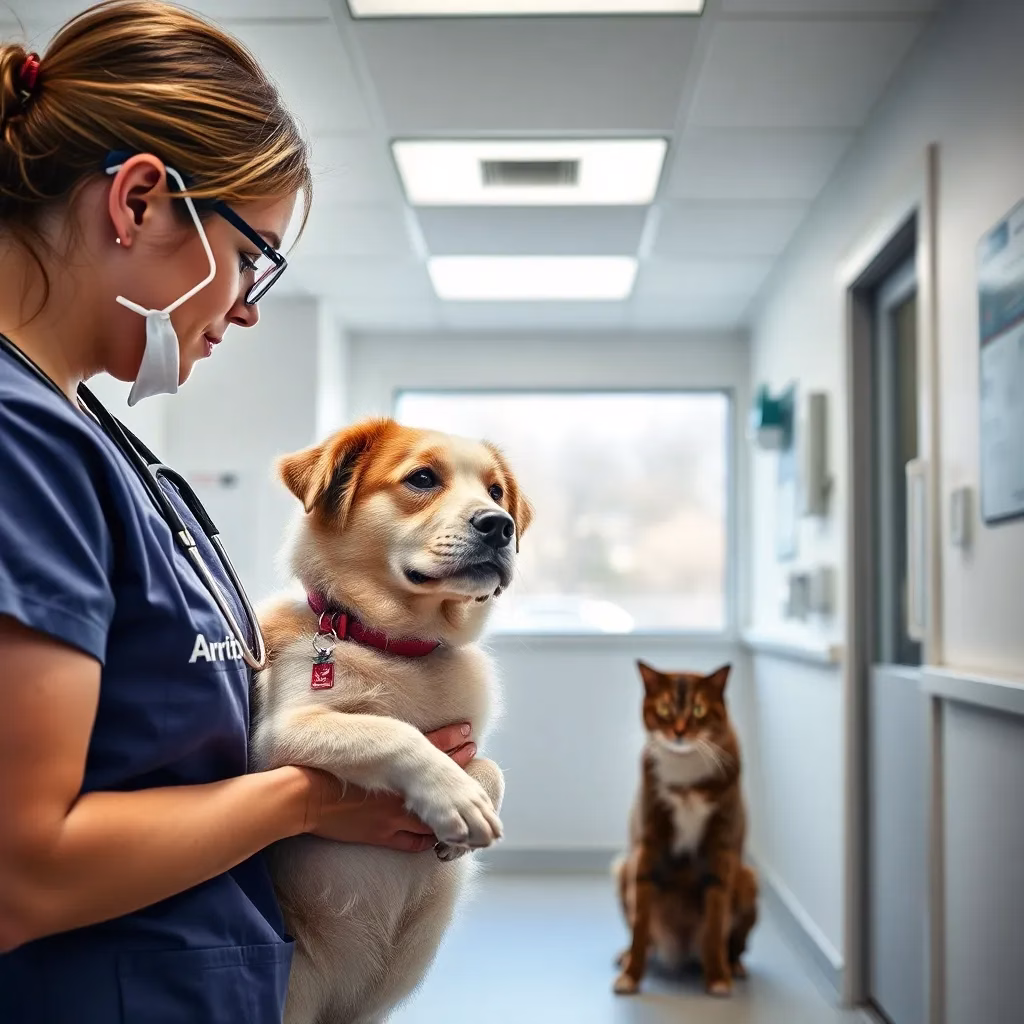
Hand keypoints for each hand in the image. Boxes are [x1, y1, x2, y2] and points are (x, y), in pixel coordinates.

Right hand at [300, 722, 476, 852]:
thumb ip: (377, 749)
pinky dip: (427, 840)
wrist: (302, 798)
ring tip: (469, 812)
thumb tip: (397, 743)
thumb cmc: (323, 771)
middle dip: (460, 777)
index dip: (450, 742)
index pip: (431, 751)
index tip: (468, 734)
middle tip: (477, 768)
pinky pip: (415, 842)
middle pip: (439, 785)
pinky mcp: (383, 836)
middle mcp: (399, 793)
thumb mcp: (353, 751)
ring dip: (450, 816)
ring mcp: (393, 817)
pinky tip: (438, 839)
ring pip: (434, 819)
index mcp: (391, 768)